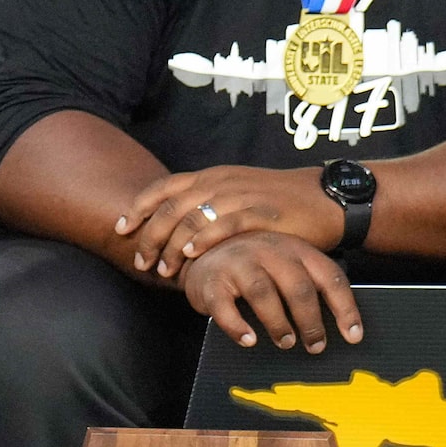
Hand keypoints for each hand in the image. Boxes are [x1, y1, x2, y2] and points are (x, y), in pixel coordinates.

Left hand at [118, 165, 340, 275]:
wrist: (324, 199)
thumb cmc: (275, 202)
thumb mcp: (234, 194)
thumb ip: (205, 205)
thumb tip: (172, 227)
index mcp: (210, 176)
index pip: (163, 188)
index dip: (138, 208)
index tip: (121, 228)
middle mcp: (220, 182)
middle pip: (171, 207)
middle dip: (150, 237)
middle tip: (141, 262)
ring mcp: (240, 196)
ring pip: (193, 218)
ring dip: (173, 246)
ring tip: (164, 269)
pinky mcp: (261, 212)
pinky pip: (225, 224)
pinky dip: (204, 239)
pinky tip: (191, 255)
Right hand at [181, 231, 363, 353]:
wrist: (204, 254)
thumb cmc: (254, 268)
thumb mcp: (286, 266)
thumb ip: (309, 285)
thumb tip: (343, 328)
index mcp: (296, 250)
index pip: (329, 278)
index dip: (345, 309)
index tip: (353, 337)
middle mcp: (270, 251)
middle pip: (298, 287)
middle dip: (310, 322)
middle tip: (315, 346)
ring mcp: (239, 263)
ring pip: (263, 293)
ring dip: (278, 323)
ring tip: (286, 343)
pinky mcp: (212, 280)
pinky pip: (225, 306)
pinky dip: (238, 326)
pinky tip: (249, 340)